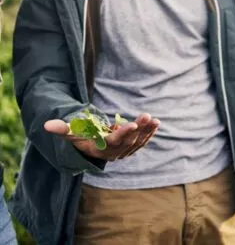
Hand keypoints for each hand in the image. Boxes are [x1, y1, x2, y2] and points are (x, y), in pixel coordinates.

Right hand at [44, 113, 159, 160]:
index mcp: (102, 148)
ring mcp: (125, 150)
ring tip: (154, 119)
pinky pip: (143, 140)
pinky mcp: (133, 147)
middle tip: (146, 115)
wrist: (94, 148)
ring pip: (138, 140)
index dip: (124, 133)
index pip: (114, 142)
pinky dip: (150, 133)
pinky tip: (156, 123)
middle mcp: (116, 152)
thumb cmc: (83, 138)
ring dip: (147, 130)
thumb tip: (45, 125)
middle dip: (139, 128)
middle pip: (129, 140)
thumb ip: (62, 129)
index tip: (132, 124)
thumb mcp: (73, 133)